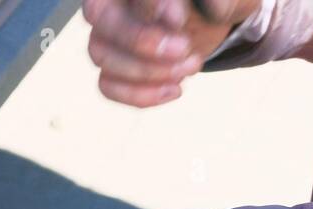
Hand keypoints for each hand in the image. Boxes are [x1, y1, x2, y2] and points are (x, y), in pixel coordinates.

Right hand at [83, 0, 260, 106]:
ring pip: (100, 54)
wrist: (213, 22)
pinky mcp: (110, 67)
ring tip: (191, 67)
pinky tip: (176, 89)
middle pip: (98, 16)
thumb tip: (213, 9)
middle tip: (182, 48)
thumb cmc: (214, 3)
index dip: (151, 5)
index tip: (179, 20)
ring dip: (145, 70)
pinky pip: (107, 85)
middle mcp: (111, 1)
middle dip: (140, 39)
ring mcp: (106, 35)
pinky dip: (140, 95)